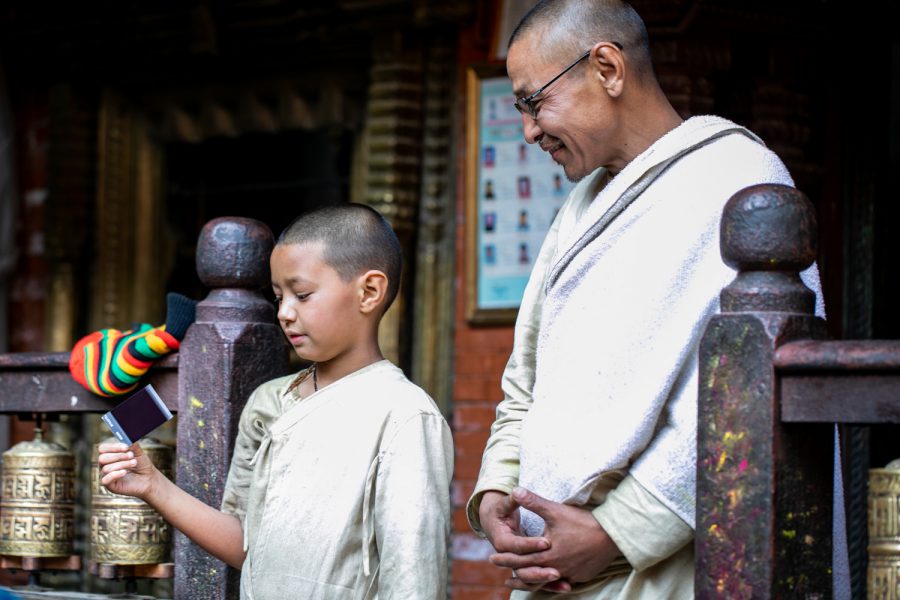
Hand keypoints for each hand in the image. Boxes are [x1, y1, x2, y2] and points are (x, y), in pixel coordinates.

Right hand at [98, 441, 157, 498]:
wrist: (149, 479)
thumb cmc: (142, 465)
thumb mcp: (138, 453)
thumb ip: (133, 445)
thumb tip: (128, 438)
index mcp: (110, 455)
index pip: (102, 449)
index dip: (113, 447)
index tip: (126, 447)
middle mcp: (106, 465)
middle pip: (102, 458)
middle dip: (118, 456)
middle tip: (131, 455)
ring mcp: (107, 475)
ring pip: (106, 468)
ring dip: (122, 464)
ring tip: (134, 463)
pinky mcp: (110, 486)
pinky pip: (105, 480)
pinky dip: (115, 474)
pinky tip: (124, 472)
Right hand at [479, 491, 561, 590]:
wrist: (492, 522)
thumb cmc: (501, 511)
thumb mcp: (506, 504)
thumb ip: (515, 500)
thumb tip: (517, 490)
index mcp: (502, 541)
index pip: (517, 545)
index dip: (532, 544)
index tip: (548, 542)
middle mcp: (507, 557)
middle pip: (524, 567)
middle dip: (541, 570)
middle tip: (558, 570)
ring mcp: (516, 564)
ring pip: (531, 578)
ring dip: (546, 581)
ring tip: (564, 582)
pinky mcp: (525, 567)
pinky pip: (537, 580)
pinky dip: (550, 584)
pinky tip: (566, 586)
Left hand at [490, 487, 621, 591]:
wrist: (612, 536)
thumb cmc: (582, 522)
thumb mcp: (555, 510)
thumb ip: (534, 502)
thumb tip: (515, 489)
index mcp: (546, 553)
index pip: (520, 558)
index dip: (505, 558)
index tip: (491, 558)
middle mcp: (555, 568)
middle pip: (529, 572)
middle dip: (513, 570)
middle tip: (500, 571)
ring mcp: (569, 574)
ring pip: (544, 582)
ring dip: (530, 581)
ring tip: (517, 582)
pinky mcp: (581, 576)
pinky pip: (562, 582)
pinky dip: (551, 583)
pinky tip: (548, 580)